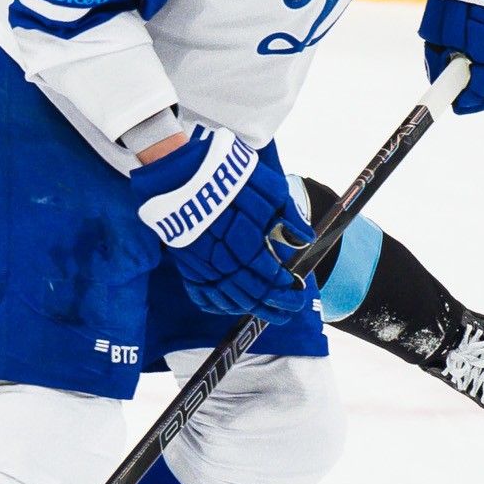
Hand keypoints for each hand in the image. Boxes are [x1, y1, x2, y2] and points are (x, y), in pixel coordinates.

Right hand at [131, 127, 312, 321]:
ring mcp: (200, 263)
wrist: (180, 169)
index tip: (297, 291)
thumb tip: (303, 239)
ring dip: (248, 308)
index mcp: (246, 244)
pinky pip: (201, 292)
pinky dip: (216, 303)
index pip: (269, 278)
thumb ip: (289, 216)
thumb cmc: (228, 176)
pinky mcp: (185, 261)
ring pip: (227, 297)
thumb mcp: (270, 188)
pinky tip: (229, 307)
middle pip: (251, 293)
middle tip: (288, 311)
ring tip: (266, 314)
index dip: (285, 289)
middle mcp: (222, 259)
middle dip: (272, 304)